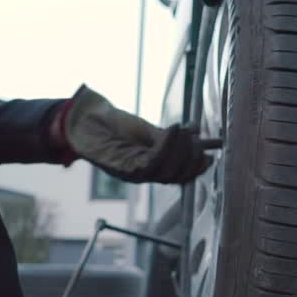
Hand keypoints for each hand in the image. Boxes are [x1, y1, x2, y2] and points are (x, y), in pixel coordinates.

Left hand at [57, 85, 210, 183]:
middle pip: (175, 176)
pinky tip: (174, 130)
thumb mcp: (149, 131)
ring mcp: (132, 174)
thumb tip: (199, 133)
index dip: (196, 168)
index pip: (179, 176)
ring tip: (187, 132)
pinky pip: (152, 160)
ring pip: (165, 170)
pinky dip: (167, 145)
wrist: (87, 120)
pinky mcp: (123, 167)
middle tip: (199, 141)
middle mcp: (142, 176)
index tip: (210, 155)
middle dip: (191, 159)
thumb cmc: (115, 126)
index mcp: (150, 169)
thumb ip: (172, 136)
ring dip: (181, 151)